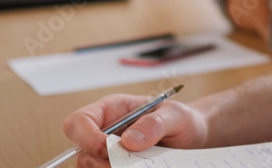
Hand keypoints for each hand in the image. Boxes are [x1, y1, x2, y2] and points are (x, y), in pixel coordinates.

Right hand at [63, 94, 208, 166]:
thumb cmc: (182, 120)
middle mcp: (105, 131)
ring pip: (89, 167)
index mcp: (113, 110)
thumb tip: (128, 140)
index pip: (78, 121)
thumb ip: (155, 123)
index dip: (86, 137)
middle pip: (79, 150)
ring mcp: (109, 152)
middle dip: (98, 161)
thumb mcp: (176, 115)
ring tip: (136, 166)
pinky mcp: (116, 166)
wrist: (193, 137)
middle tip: (126, 163)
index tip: (107, 149)